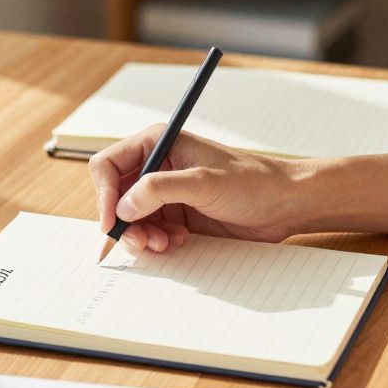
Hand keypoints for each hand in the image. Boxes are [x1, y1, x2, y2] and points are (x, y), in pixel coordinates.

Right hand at [88, 125, 307, 251]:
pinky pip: (149, 231)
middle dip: (124, 222)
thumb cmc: (252, 182)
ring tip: (164, 244)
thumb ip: (160, 190)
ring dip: (141, 236)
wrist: (283, 204)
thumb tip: (123, 206)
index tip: (113, 222)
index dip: (104, 194)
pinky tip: (177, 242)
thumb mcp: (204, 182)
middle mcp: (157, 167)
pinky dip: (155, 242)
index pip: (108, 165)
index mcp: (157, 144)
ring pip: (130, 219)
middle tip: (142, 242)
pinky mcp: (176, 215)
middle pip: (115, 197)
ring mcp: (165, 193)